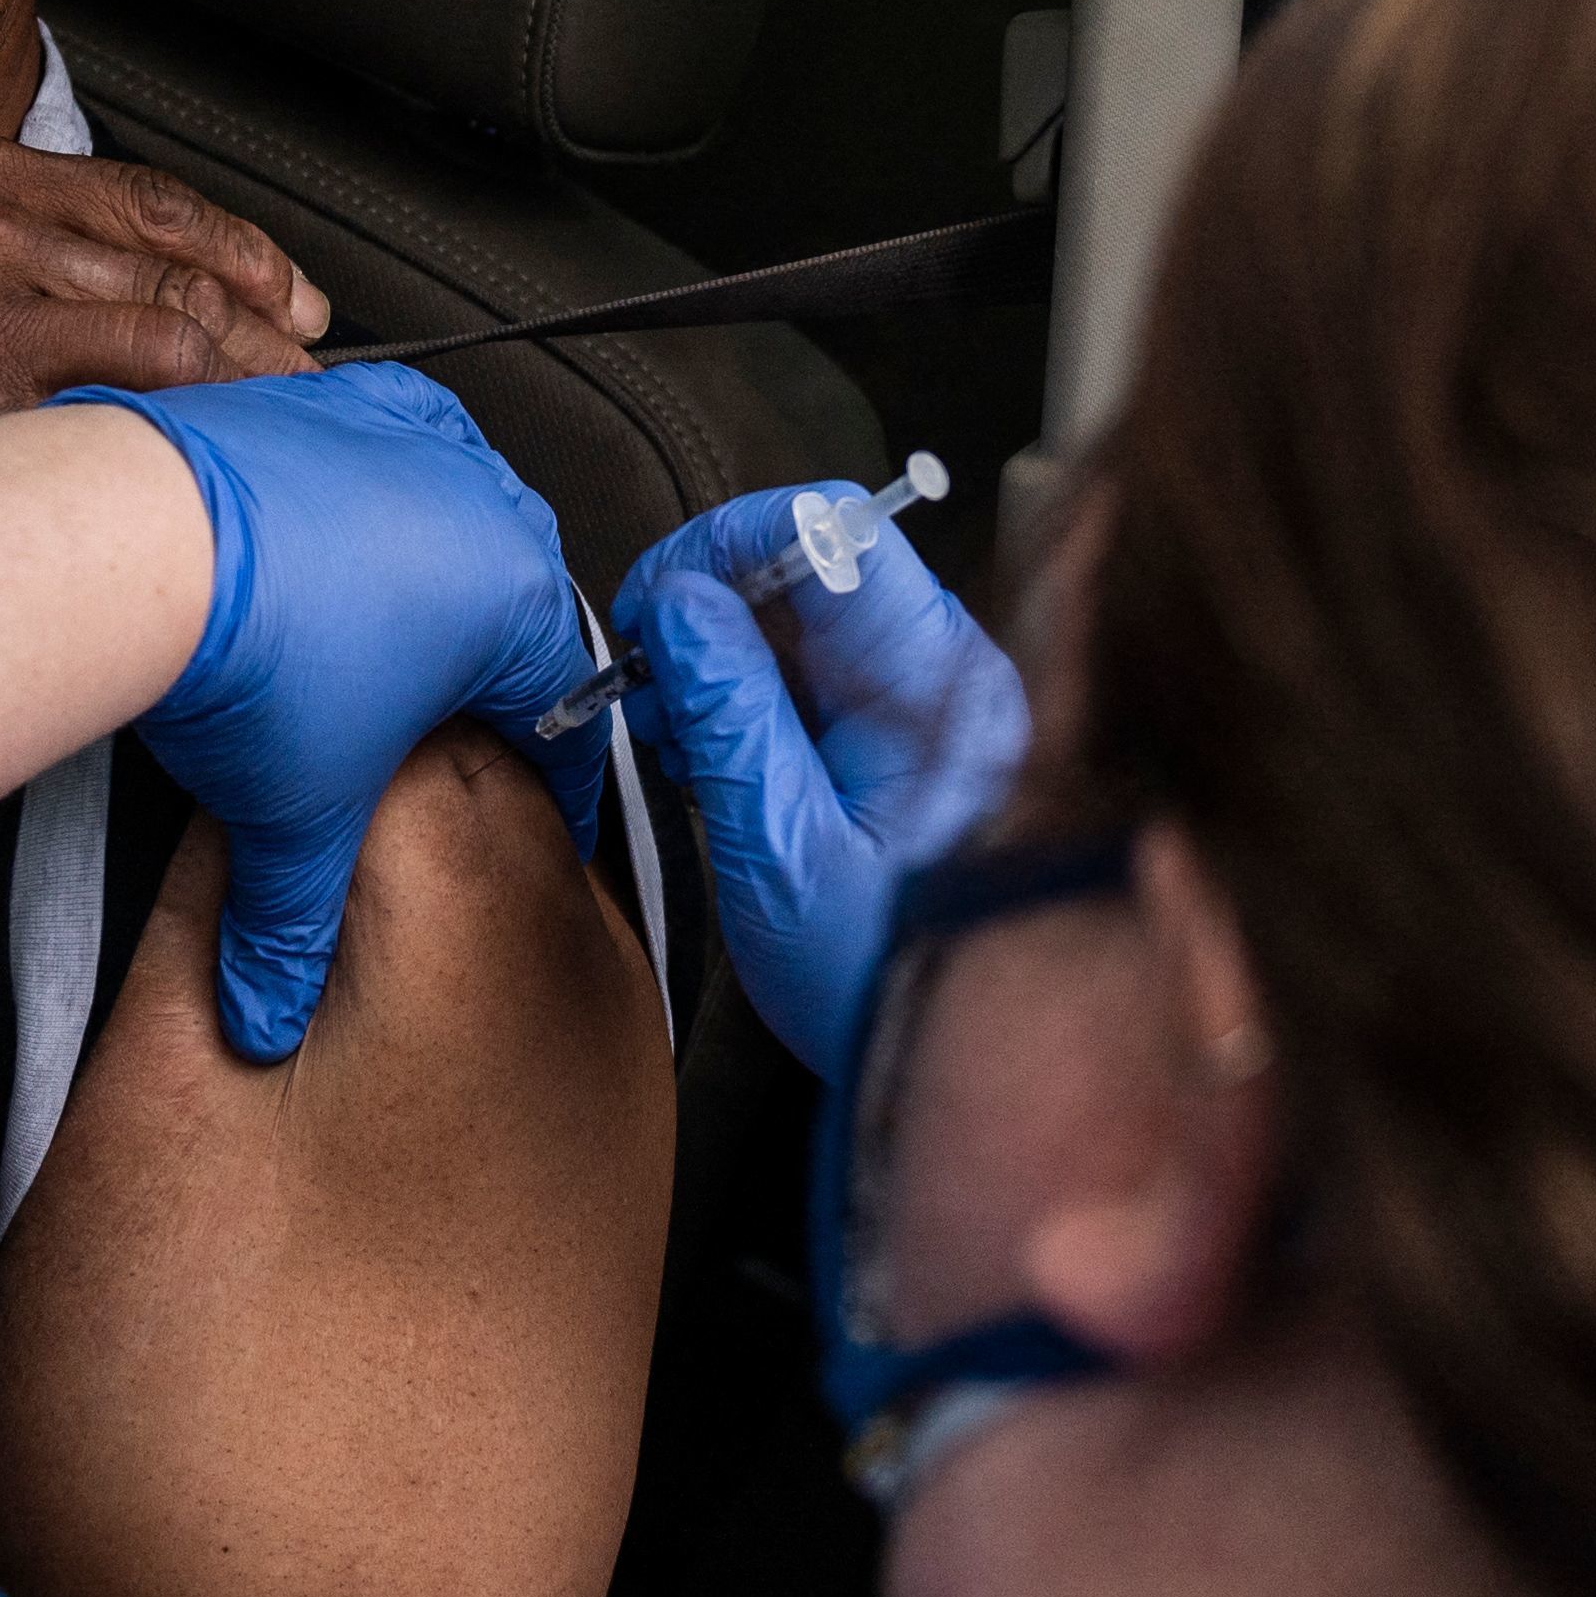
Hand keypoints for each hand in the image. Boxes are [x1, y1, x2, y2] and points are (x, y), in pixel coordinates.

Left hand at [60, 367, 601, 1060]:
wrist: (132, 540)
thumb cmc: (242, 660)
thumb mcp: (291, 817)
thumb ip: (294, 926)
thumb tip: (271, 1010)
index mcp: (514, 601)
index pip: (566, 705)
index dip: (561, 777)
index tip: (553, 807)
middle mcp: (483, 502)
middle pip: (519, 603)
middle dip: (499, 670)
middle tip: (462, 726)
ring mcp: (407, 437)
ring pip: (461, 509)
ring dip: (442, 567)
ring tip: (397, 628)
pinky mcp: (331, 400)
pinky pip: (389, 436)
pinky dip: (382, 479)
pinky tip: (351, 514)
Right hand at [613, 490, 1027, 1062]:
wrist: (953, 1069)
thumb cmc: (879, 975)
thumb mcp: (778, 841)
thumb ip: (728, 707)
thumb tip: (679, 601)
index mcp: (937, 678)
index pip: (831, 527)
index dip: (724, 544)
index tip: (651, 604)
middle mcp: (948, 673)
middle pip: (812, 568)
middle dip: (708, 608)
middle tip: (642, 681)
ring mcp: (932, 708)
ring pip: (805, 624)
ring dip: (719, 658)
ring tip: (667, 731)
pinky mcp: (908, 746)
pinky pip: (817, 682)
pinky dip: (749, 701)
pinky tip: (707, 756)